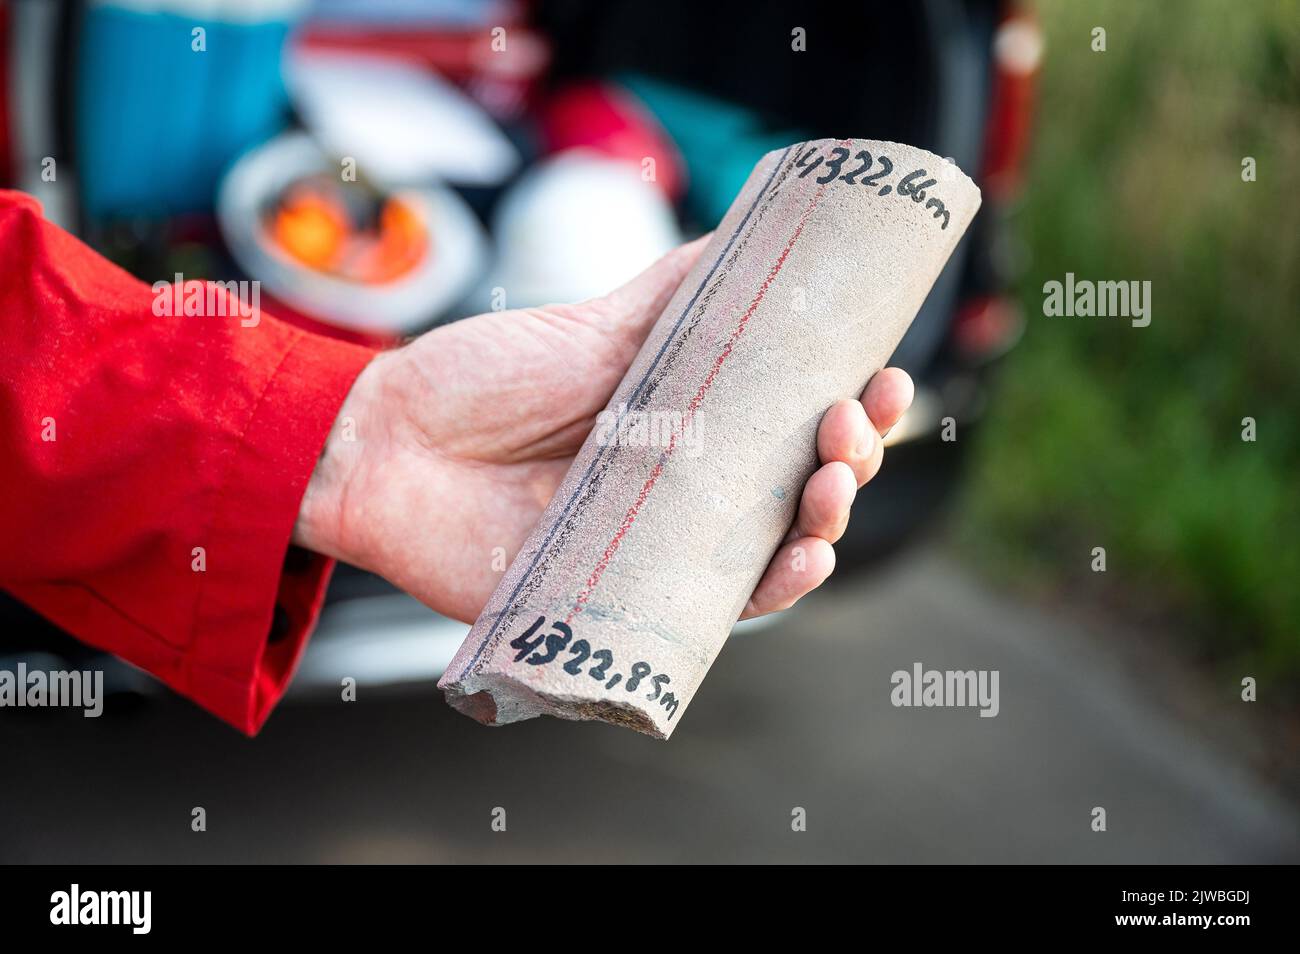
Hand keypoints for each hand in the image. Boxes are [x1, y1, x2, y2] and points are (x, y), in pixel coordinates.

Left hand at [294, 236, 913, 623]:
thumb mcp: (593, 326)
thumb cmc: (482, 382)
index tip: (884, 375)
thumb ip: (674, 291)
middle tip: (851, 422)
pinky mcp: (626, 603)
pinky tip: (800, 560)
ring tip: (834, 480)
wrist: (388, 444)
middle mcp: (687, 491)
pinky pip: (716, 613)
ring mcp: (661, 549)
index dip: (853, 408)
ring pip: (774, 551)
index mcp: (689, 427)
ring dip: (827, 523)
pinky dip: (771, 592)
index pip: (793, 427)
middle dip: (852, 458)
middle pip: (800, 490)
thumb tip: (755, 225)